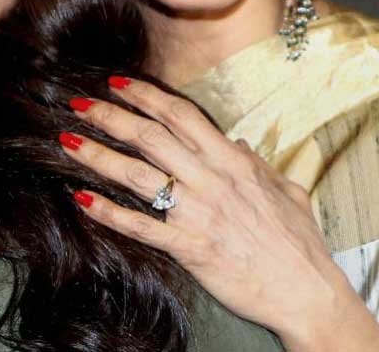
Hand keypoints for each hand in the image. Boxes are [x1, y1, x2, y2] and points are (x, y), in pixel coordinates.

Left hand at [60, 77, 378, 351]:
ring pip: (138, 175)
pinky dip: (109, 212)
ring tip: (68, 141)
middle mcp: (212, 181)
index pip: (181, 116)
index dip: (145, 96)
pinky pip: (141, 226)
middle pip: (150, 137)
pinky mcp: (190, 249)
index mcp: (234, 163)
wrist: (309, 295)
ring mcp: (199, 214)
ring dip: (99, 156)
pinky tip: (83, 199)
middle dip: (111, 116)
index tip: (118, 84)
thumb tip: (238, 144)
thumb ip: (259, 165)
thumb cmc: (302, 246)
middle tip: (79, 103)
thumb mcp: (287, 192)